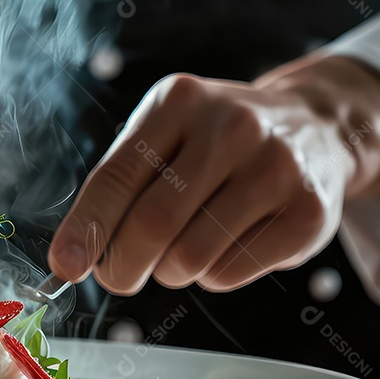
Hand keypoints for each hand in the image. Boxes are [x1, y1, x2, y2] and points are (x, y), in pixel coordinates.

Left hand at [48, 55, 379, 293]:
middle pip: (152, 224)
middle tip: (118, 276)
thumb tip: (73, 256)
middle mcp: (232, 127)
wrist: (315, 126)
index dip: (85, 228)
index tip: (64, 265)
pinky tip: (223, 247)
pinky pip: (231, 271)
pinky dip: (211, 276)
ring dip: (170, 271)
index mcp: (180, 102)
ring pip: (191, 256)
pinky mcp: (309, 212)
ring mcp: (277, 167)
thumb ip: (120, 186)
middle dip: (122, 265)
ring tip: (180, 252)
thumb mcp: (166, 136)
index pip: (116, 176)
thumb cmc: (216, 142)